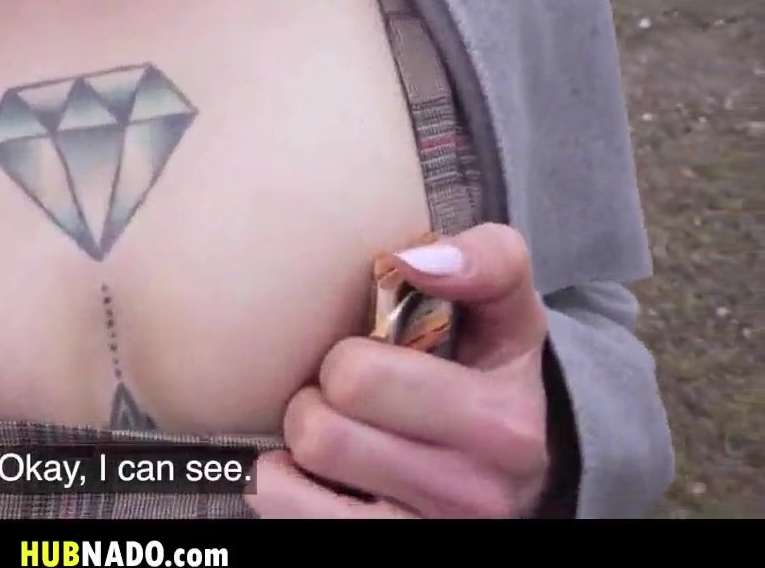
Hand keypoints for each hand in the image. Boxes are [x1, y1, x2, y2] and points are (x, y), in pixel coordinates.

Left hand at [248, 223, 551, 517]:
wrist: (514, 474)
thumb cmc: (488, 374)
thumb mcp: (509, 314)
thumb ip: (488, 261)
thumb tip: (413, 258)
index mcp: (501, 423)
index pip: (358, 377)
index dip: (345, 355)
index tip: (371, 347)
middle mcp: (472, 492)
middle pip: (321, 426)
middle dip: (320, 395)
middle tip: (342, 390)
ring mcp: (430, 529)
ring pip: (304, 467)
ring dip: (304, 438)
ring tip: (335, 427)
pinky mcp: (387, 548)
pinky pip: (286, 511)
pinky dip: (283, 485)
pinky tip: (315, 472)